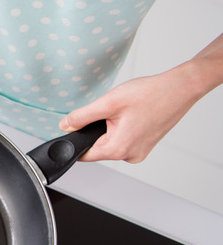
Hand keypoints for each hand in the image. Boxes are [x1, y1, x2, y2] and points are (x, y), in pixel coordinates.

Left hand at [59, 32, 222, 162]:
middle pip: (98, 148)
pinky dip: (122, 128)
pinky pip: (124, 140)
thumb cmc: (150, 94)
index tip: (73, 130)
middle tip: (109, 112)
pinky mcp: (145, 145)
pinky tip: (132, 114)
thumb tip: (65, 126)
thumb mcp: (108, 103)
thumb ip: (82, 117)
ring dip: (109, 128)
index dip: (75, 141)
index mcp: (119, 149)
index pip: (85, 155)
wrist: (179, 89)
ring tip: (124, 111)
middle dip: (96, 130)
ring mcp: (140, 152)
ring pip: (111, 143)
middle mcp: (130, 155)